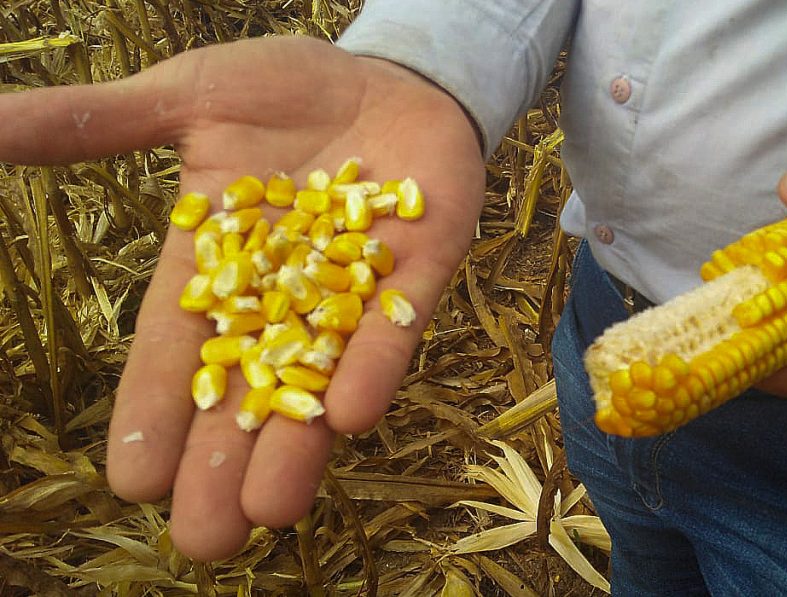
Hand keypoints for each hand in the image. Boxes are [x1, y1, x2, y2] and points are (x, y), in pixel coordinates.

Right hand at [0, 36, 484, 559]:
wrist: (388, 75)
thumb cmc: (287, 91)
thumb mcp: (188, 98)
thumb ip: (99, 123)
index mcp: (220, 265)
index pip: (176, 350)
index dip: (155, 412)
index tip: (132, 480)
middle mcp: (284, 295)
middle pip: (246, 390)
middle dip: (223, 462)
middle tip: (204, 540)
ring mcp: (354, 289)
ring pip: (319, 380)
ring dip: (296, 446)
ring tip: (268, 512)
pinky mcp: (416, 271)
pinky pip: (393, 329)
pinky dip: (373, 369)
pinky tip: (348, 419)